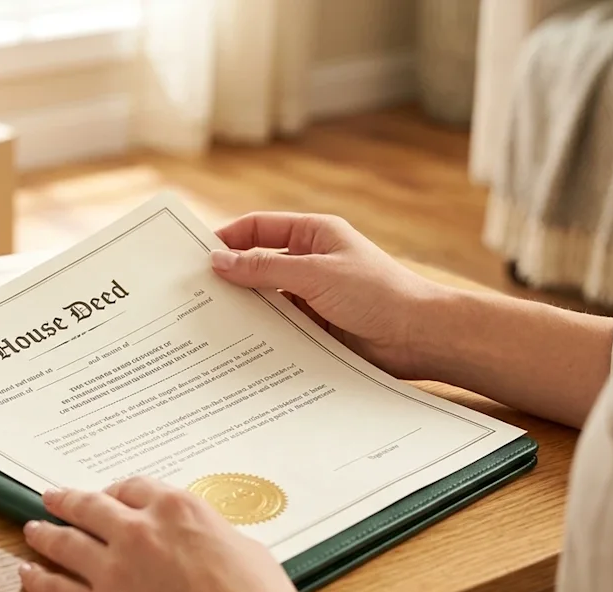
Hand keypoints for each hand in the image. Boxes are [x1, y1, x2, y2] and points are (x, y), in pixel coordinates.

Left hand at [18, 478, 355, 591]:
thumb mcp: (247, 550)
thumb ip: (213, 536)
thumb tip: (208, 541)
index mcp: (178, 510)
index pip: (133, 487)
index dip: (116, 491)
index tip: (109, 494)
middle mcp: (139, 532)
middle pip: (90, 507)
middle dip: (68, 501)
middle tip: (54, 498)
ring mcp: (114, 571)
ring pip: (64, 543)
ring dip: (44, 534)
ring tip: (33, 530)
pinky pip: (55, 591)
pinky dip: (37, 581)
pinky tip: (29, 574)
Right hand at [209, 212, 448, 379]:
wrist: (419, 337)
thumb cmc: (378, 293)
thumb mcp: (315, 274)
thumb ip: (264, 267)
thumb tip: (218, 260)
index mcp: (314, 234)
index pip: (259, 227)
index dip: (228, 237)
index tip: (196, 255)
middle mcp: (310, 262)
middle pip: (257, 264)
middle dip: (229, 276)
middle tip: (193, 291)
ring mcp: (311, 295)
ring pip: (265, 298)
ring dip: (244, 308)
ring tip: (208, 320)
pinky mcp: (314, 327)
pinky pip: (278, 326)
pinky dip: (260, 332)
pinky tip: (238, 342)